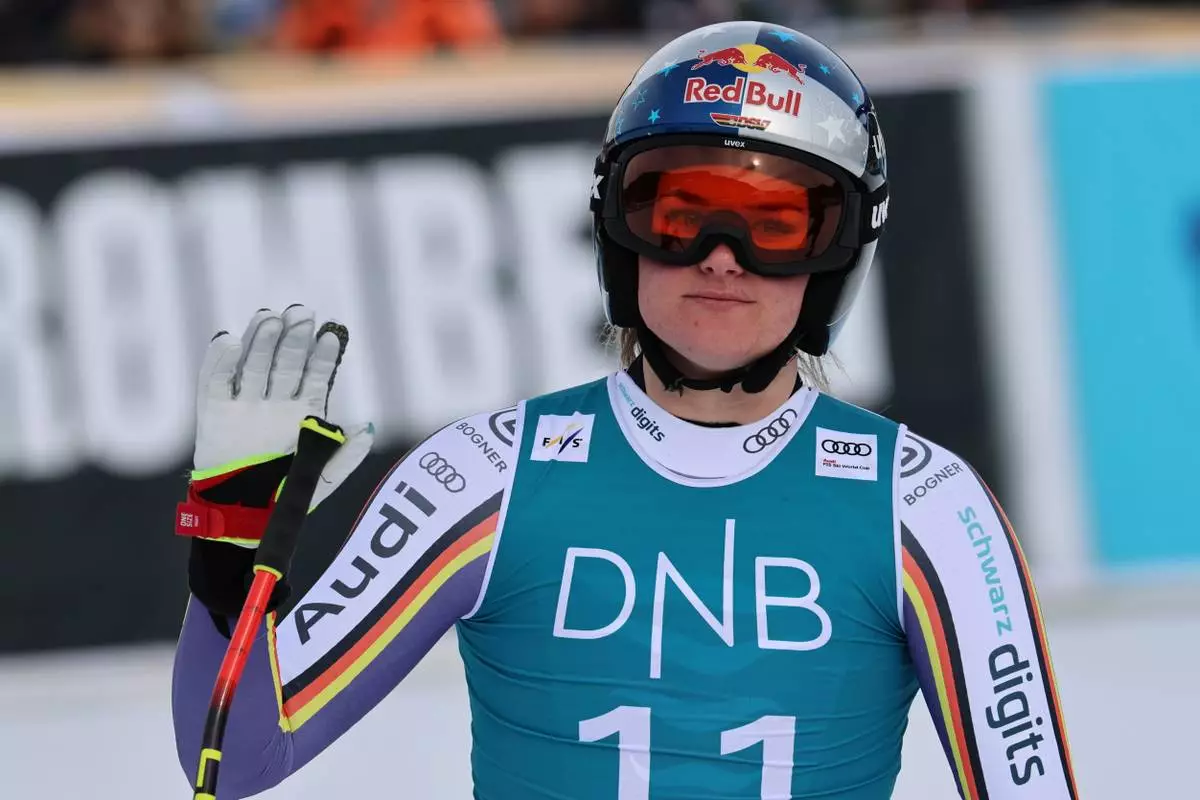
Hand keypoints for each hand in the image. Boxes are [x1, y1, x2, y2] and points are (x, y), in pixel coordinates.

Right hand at [182, 305, 373, 545]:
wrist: (243, 519)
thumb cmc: (285, 497)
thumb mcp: (322, 480)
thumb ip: (346, 456)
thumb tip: (367, 427)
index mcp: (303, 412)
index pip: (315, 376)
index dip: (323, 356)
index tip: (332, 334)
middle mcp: (275, 402)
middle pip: (285, 362)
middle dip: (294, 337)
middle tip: (302, 312)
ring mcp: (245, 404)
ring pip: (254, 364)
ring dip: (261, 340)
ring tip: (270, 317)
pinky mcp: (214, 411)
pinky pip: (215, 381)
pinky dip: (220, 360)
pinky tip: (228, 339)